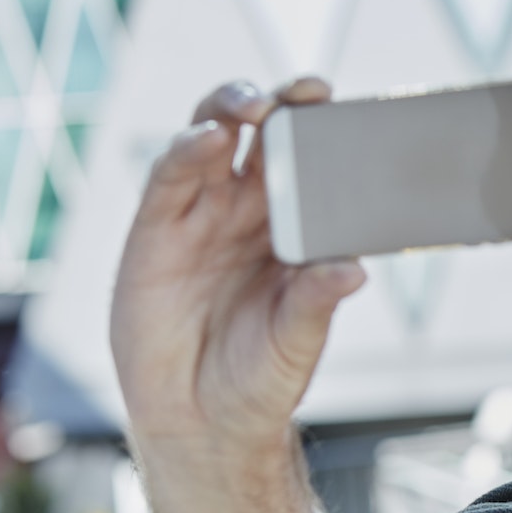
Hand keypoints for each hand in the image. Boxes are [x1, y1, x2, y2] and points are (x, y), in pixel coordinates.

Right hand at [111, 77, 365, 452]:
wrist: (202, 421)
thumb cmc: (260, 376)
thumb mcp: (296, 341)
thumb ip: (316, 301)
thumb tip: (355, 271)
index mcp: (295, 228)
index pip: (312, 163)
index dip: (325, 130)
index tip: (350, 108)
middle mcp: (249, 212)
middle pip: (263, 135)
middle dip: (283, 103)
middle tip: (309, 91)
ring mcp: (202, 216)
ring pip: (214, 138)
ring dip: (232, 109)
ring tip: (258, 105)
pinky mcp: (156, 230)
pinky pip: (171, 177)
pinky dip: (187, 150)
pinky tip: (209, 138)